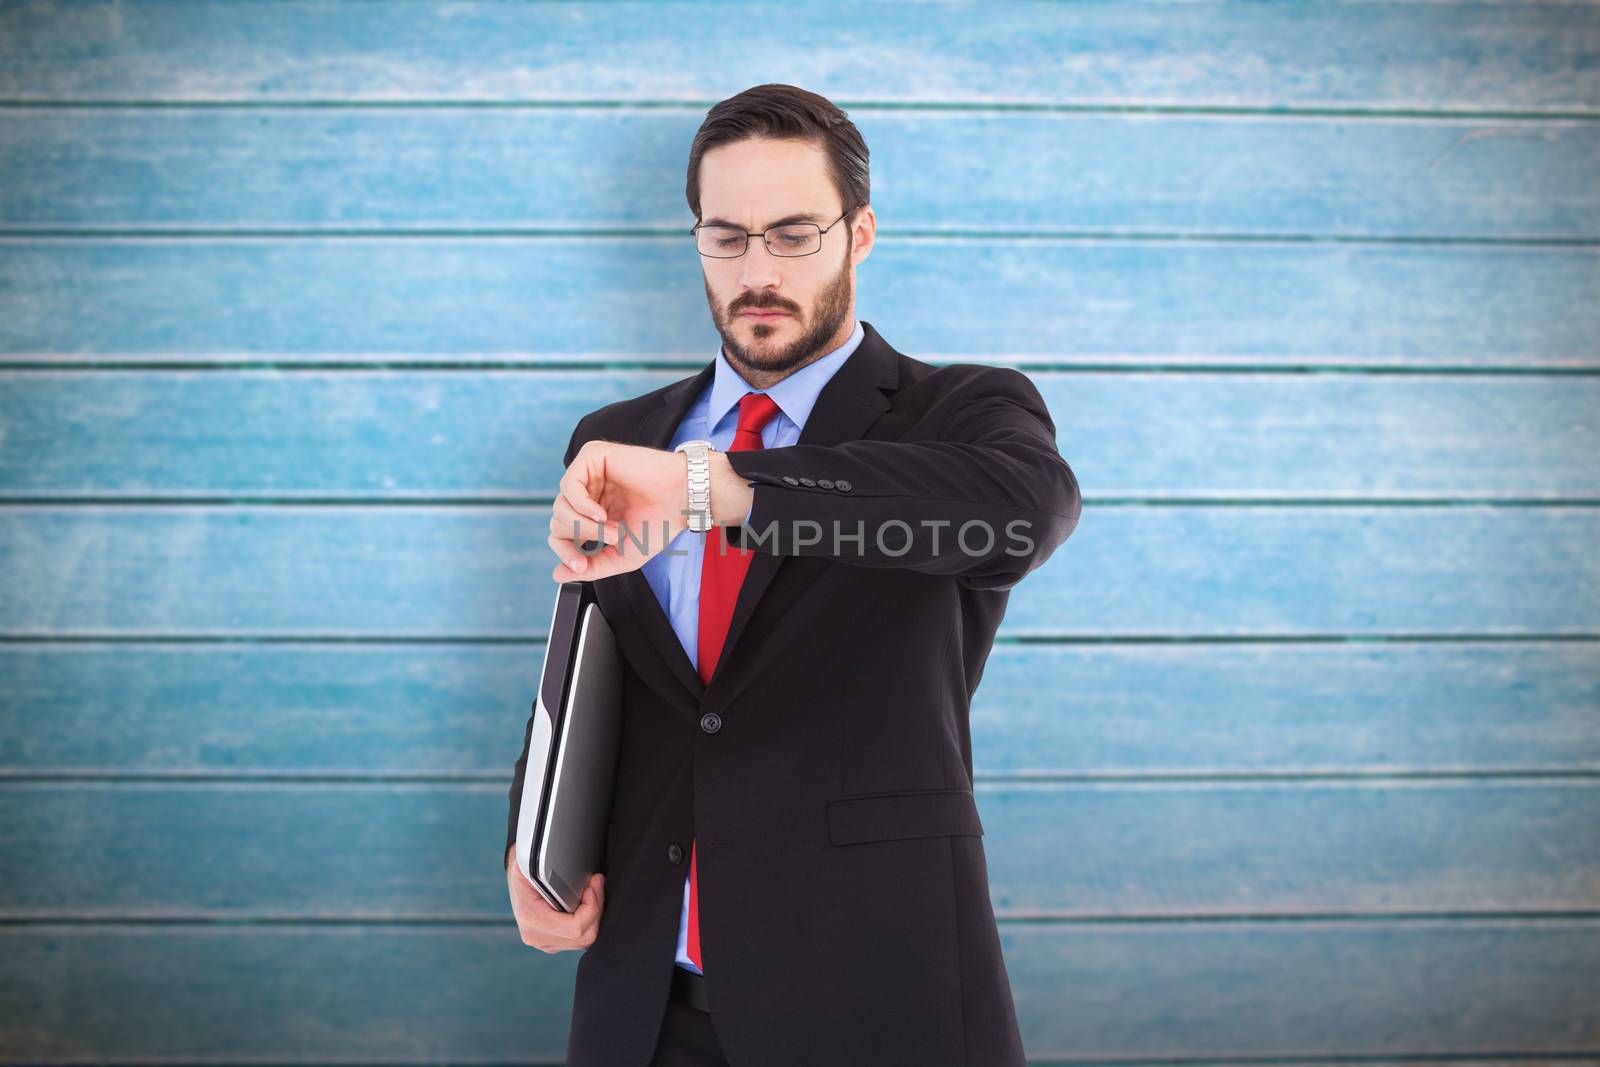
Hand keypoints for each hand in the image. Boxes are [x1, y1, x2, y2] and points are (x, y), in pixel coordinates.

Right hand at [507, 843, 604, 951]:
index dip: (591, 908)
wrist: (518, 880)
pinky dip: (589, 922)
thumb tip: (577, 875)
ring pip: (586, 939)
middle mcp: (537, 936)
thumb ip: (554, 869)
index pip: (575, 928)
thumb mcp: (534, 861)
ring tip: (592, 892)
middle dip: (597, 908)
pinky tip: (587, 904)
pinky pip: (581, 939)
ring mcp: (545, 943)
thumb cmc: (527, 868)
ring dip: (595, 915)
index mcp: (531, 918)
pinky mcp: (553, 943)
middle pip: (585, 936)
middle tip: (596, 884)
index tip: (592, 886)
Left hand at [548, 439, 693, 582]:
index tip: (581, 565)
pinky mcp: (593, 456)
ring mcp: (590, 473)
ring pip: (560, 504)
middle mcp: (588, 491)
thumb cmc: (660, 523)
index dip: (566, 552)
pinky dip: (582, 505)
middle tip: (612, 538)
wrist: (682, 500)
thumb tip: (558, 574)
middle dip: (581, 536)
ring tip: (611, 528)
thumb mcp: (621, 555)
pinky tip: (601, 513)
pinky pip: (569, 485)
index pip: (560, 532)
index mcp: (593, 511)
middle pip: (558, 519)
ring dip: (584, 524)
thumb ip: (592, 566)